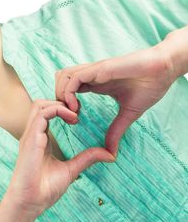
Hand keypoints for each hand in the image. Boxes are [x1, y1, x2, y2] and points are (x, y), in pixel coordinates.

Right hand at [4, 99, 114, 221]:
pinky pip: (41, 114)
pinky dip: (58, 110)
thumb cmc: (45, 189)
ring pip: (40, 104)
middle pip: (41, 104)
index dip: (63, 109)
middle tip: (78, 111)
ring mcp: (31, 136)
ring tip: (75, 114)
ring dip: (59, 104)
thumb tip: (109, 155)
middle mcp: (34, 135)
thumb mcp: (72, 170)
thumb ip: (87, 158)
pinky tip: (72, 119)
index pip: (47, 113)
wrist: (30, 203)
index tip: (79, 118)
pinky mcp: (31, 139)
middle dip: (60, 101)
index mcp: (41, 140)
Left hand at [55, 42, 175, 156]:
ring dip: (61, 96)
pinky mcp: (100, 68)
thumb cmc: (148, 87)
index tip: (74, 121)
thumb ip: (116, 131)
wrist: (164, 70)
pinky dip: (69, 93)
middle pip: (60, 81)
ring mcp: (94, 71)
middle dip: (58, 100)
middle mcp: (91, 75)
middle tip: (68, 118)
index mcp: (95, 83)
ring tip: (73, 113)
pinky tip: (77, 108)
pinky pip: (74, 78)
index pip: (69, 89)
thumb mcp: (128, 115)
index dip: (65, 105)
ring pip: (63, 76)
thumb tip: (111, 153)